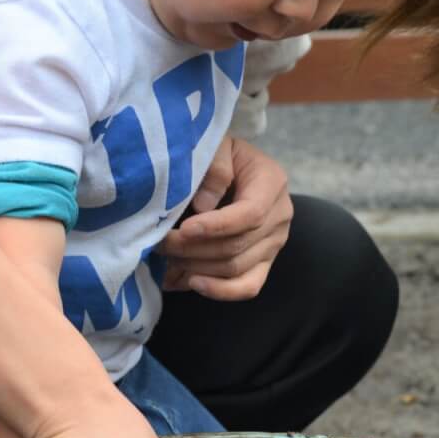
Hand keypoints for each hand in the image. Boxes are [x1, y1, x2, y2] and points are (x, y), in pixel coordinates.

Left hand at [157, 136, 293, 300]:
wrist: (236, 168)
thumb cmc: (222, 156)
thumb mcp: (218, 147)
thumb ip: (215, 168)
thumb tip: (204, 207)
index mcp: (272, 183)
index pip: (250, 214)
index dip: (216, 226)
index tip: (184, 229)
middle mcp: (279, 217)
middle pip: (238, 245)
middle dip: (193, 248)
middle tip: (159, 242)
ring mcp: (274, 244)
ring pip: (236, 268)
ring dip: (196, 267)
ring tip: (166, 258)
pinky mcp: (263, 263)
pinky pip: (248, 287)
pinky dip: (219, 291)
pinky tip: (191, 281)